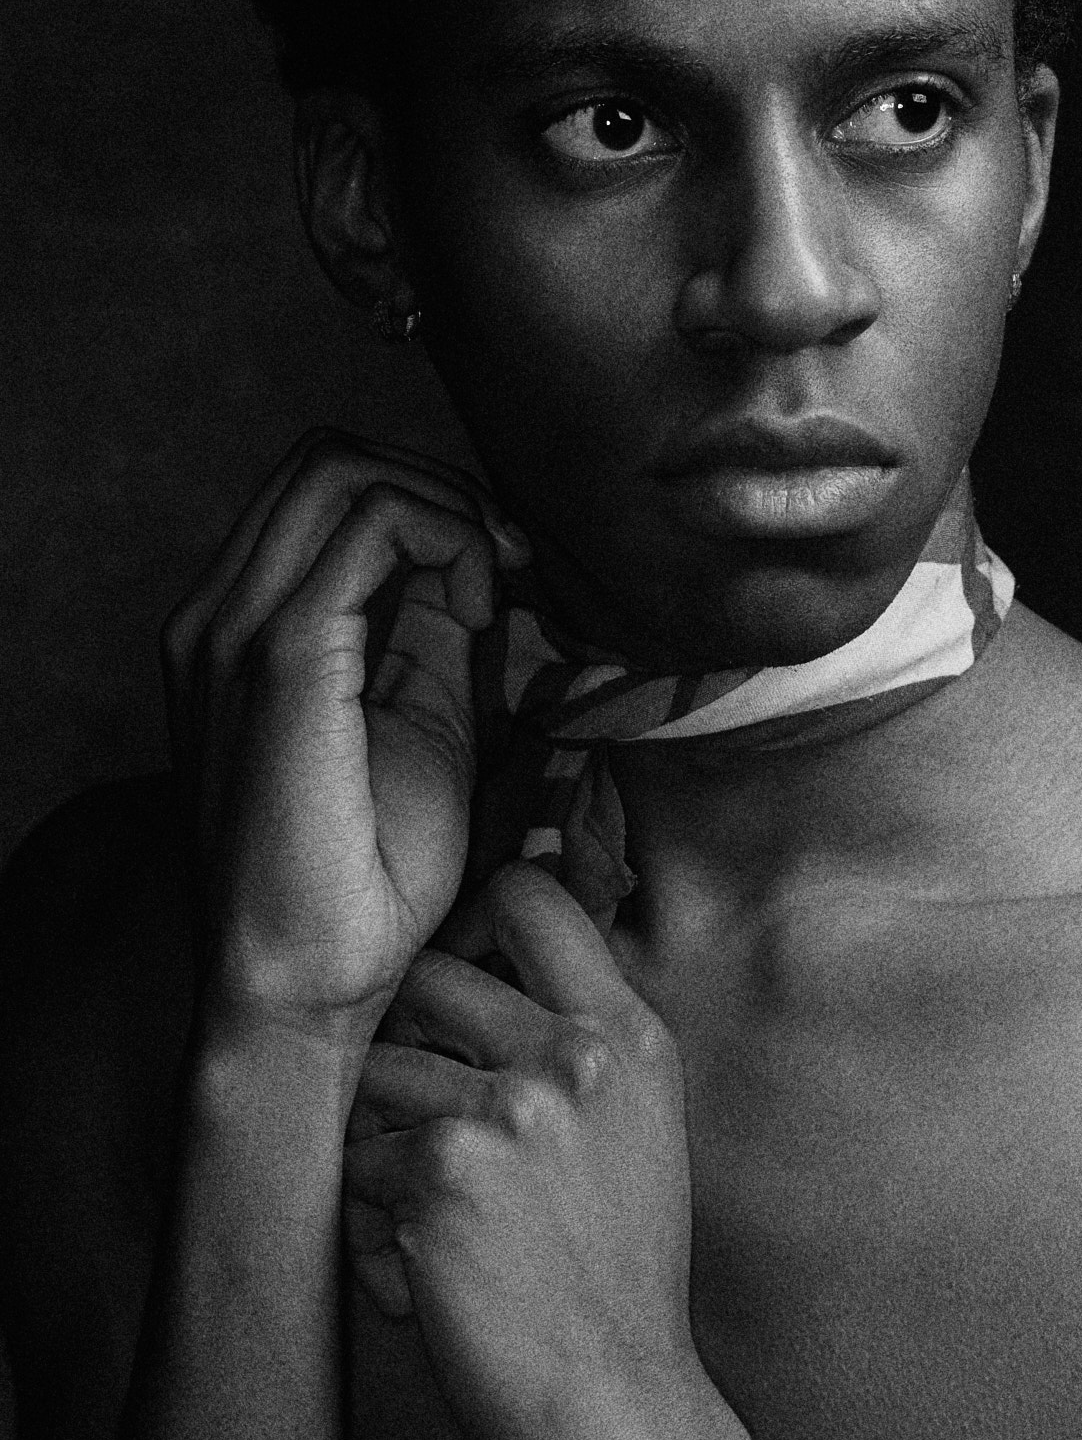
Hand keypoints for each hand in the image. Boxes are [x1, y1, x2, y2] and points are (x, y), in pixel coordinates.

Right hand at [162, 428, 531, 1048]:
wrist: (309, 983)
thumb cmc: (366, 871)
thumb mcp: (420, 714)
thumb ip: (435, 626)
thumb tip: (481, 553)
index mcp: (237, 627)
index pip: (321, 487)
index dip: (426, 495)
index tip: (503, 561)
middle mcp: (214, 614)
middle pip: (327, 456)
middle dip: (439, 484)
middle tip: (509, 558)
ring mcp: (232, 631)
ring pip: (340, 468)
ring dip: (447, 504)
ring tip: (500, 580)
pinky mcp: (279, 658)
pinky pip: (368, 525)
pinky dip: (448, 537)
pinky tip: (488, 604)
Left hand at [343, 863, 717, 1439]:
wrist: (617, 1399)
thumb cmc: (615, 1262)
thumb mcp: (638, 1115)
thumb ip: (580, 1021)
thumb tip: (513, 903)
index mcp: (627, 1032)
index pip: (529, 896)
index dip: (472, 919)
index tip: (461, 966)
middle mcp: (572, 1055)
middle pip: (423, 976)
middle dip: (402, 1043)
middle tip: (423, 1107)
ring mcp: (506, 1110)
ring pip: (372, 1074)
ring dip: (378, 1140)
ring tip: (429, 1203)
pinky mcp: (440, 1176)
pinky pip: (354, 1159)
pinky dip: (370, 1215)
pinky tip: (423, 1260)